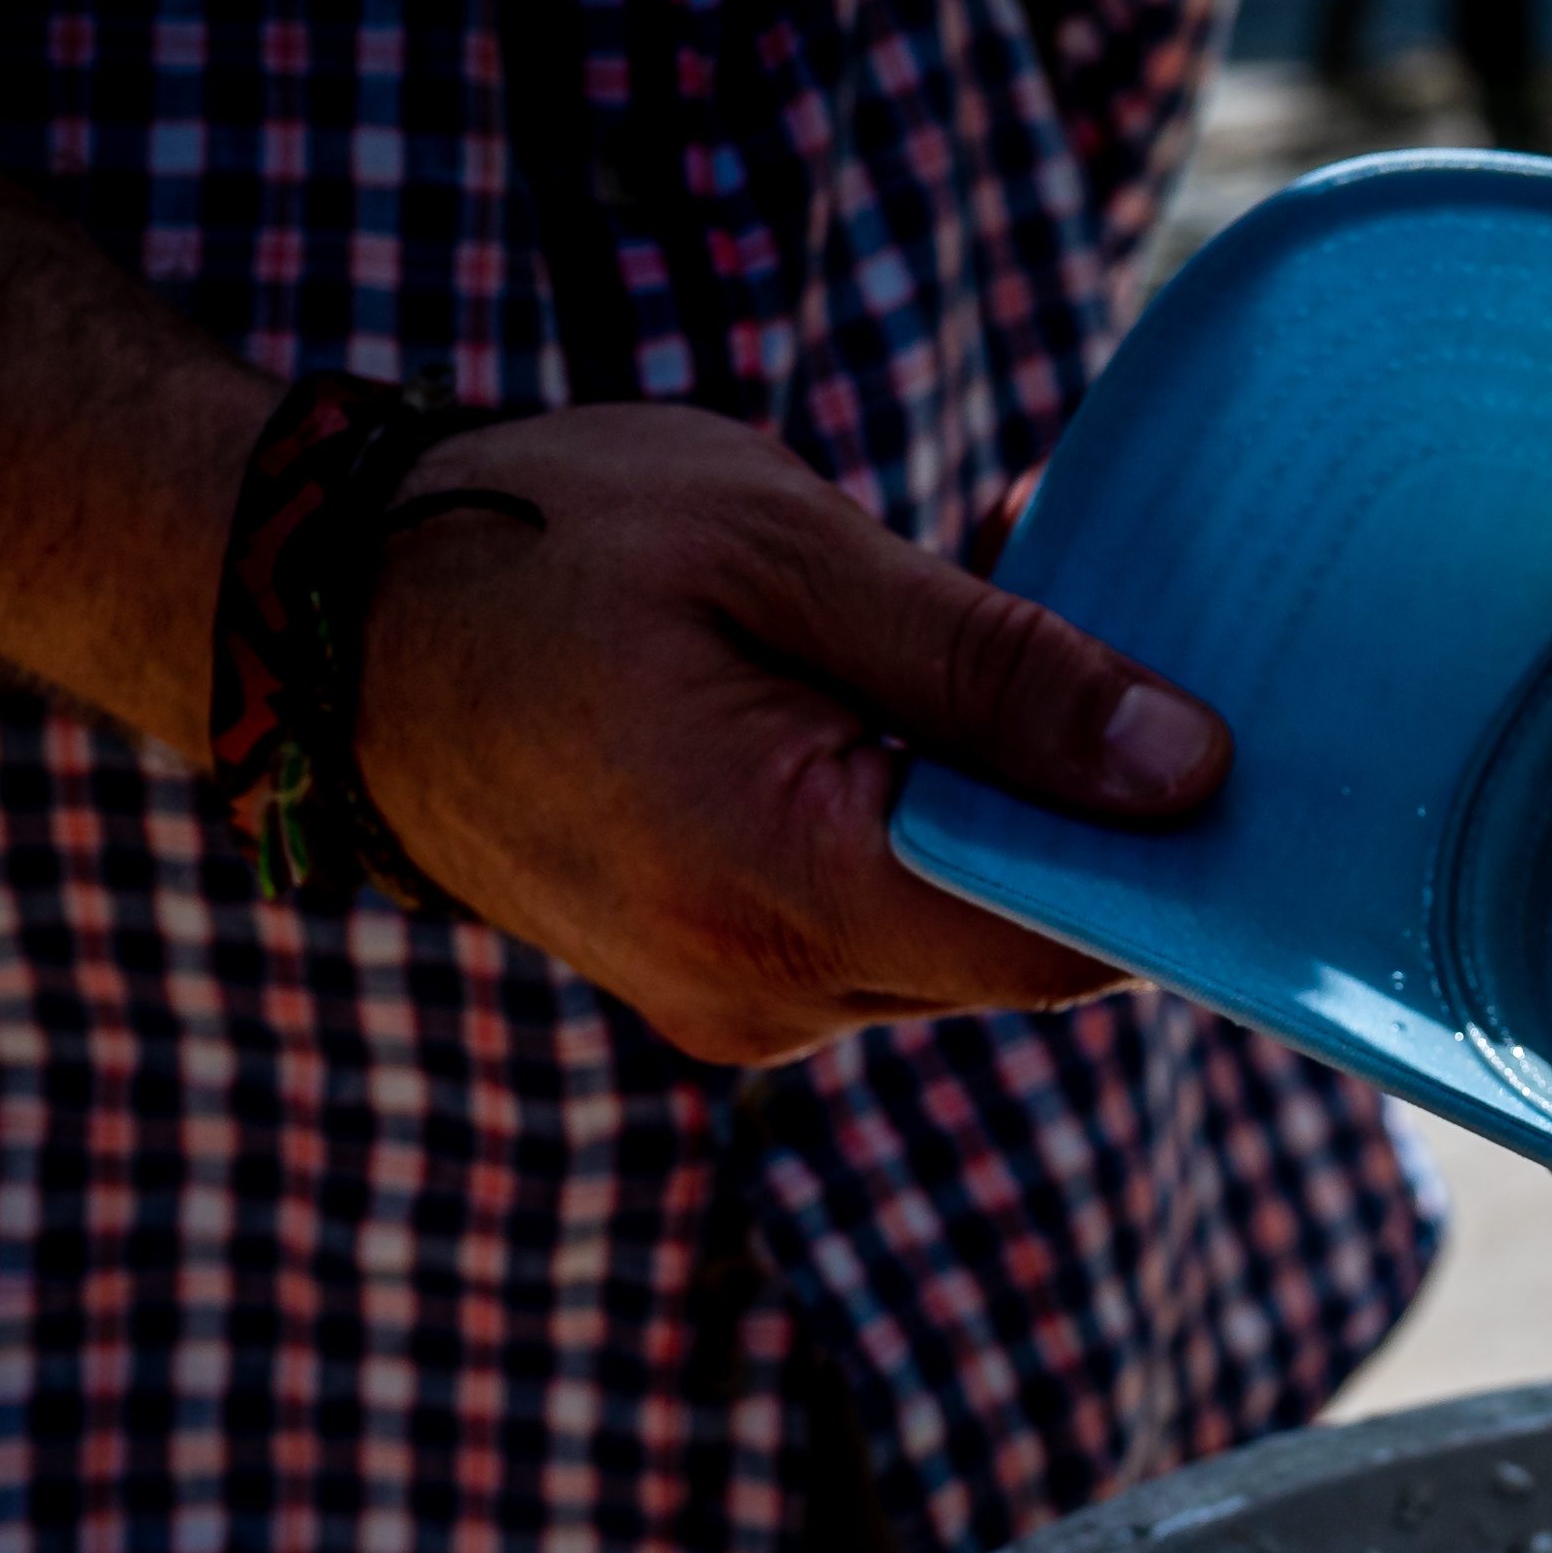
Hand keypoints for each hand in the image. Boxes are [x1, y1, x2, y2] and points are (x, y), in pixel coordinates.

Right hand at [357, 402, 1225, 1063]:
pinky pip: (884, 922)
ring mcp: (742, 1007)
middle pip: (1036, 944)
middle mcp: (772, 996)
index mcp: (787, 893)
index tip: (1228, 726)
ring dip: (1000, 804)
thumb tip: (1188, 772)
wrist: (323, 616)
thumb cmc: (541, 545)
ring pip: (963, 931)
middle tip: (1073, 616)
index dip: (1179, 851)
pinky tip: (889, 700)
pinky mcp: (727, 984)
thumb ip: (996, 673)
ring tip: (954, 632)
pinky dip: (921, 824)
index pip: (1078, 941)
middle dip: (1087, 801)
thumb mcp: (787, 554)